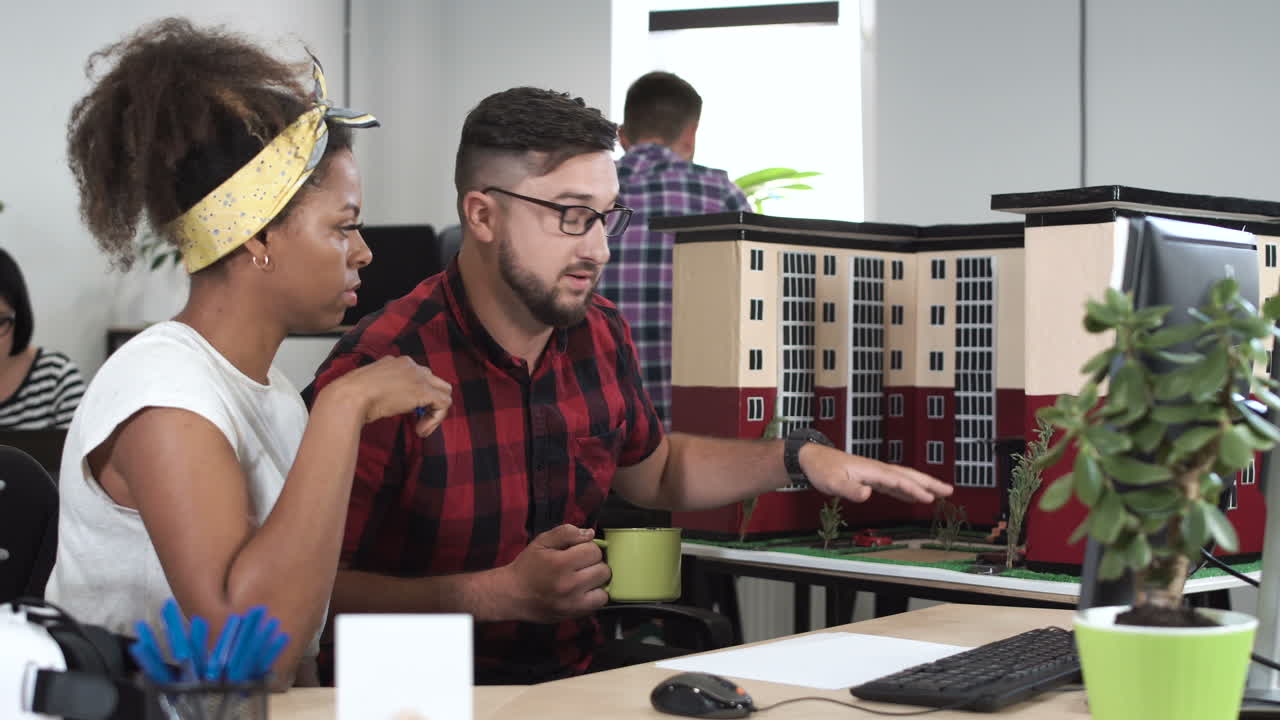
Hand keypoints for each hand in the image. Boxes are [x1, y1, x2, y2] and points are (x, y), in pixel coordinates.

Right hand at [331, 356, 452, 436]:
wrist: (349, 397)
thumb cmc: (353, 396)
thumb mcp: (371, 388)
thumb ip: (386, 390)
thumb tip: (393, 402)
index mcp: (396, 362)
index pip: (418, 376)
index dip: (416, 397)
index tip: (408, 412)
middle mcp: (410, 365)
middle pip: (434, 382)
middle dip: (429, 402)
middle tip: (418, 420)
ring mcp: (418, 376)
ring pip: (443, 392)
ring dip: (435, 413)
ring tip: (421, 428)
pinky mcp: (424, 391)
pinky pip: (443, 404)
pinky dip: (436, 419)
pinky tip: (421, 430)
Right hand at [500, 524, 609, 623]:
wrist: (513, 595)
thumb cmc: (527, 568)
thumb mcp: (541, 542)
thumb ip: (566, 532)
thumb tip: (590, 533)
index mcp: (560, 563)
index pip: (594, 550)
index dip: (587, 547)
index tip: (578, 551)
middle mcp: (569, 584)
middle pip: (603, 569)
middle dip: (594, 563)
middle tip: (581, 564)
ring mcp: (573, 602)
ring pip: (605, 588)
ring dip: (597, 581)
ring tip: (584, 577)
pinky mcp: (574, 614)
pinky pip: (599, 603)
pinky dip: (595, 595)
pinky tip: (583, 590)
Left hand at [800, 443, 952, 503]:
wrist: (812, 458)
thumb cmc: (821, 469)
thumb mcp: (832, 482)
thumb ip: (849, 489)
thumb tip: (868, 495)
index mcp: (872, 470)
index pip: (899, 480)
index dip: (915, 489)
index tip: (930, 498)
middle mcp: (877, 469)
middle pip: (909, 475)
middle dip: (929, 483)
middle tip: (949, 491)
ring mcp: (875, 473)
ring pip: (905, 478)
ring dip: (922, 485)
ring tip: (941, 493)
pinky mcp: (871, 477)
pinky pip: (895, 484)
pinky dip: (907, 490)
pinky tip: (913, 496)